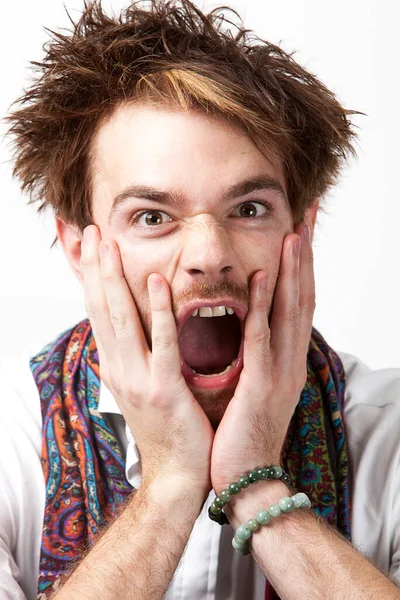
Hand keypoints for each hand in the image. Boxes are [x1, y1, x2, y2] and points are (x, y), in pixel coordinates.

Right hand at [80, 225, 213, 492]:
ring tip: (109, 244)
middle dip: (95, 268)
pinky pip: (161, 342)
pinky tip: (156, 281)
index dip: (92, 277)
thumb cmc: (166, 427)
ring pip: (122, 319)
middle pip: (101, 309)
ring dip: (114, 279)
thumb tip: (125, 332)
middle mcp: (120, 367)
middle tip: (91, 231)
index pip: (98, 311)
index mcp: (116, 364)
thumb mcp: (141, 385)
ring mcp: (138, 377)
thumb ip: (135, 355)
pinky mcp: (164, 389)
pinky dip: (157, 310)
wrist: (178, 472)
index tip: (90, 245)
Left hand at [210, 222, 314, 493]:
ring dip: (292, 271)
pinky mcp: (260, 386)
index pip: (297, 302)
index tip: (299, 230)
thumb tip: (250, 325)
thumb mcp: (254, 385)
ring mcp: (278, 372)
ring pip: (289, 312)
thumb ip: (255, 354)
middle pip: (302, 297)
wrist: (246, 478)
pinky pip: (262, 340)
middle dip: (305, 255)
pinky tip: (265, 279)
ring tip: (293, 233)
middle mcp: (289, 359)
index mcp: (285, 358)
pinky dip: (265, 307)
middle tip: (307, 215)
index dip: (300, 265)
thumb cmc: (244, 430)